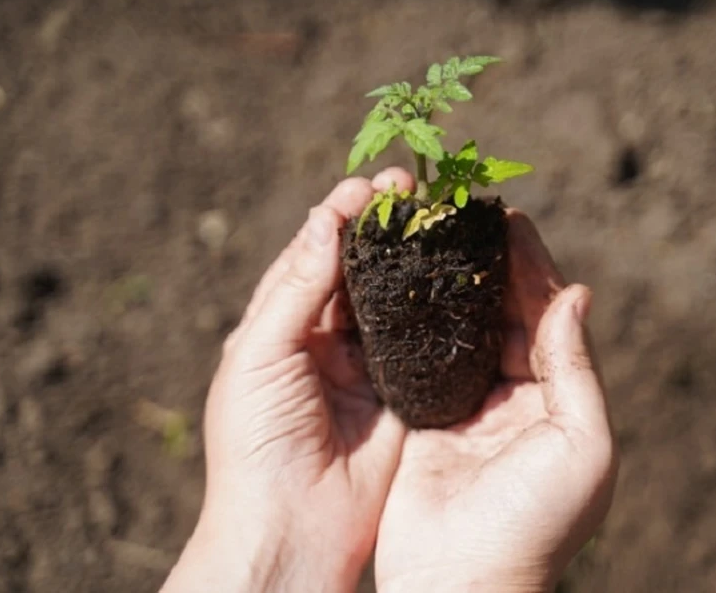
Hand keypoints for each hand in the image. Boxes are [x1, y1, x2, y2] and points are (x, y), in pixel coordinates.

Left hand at [161, 169, 414, 592]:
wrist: (289, 530)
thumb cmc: (254, 445)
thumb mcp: (261, 356)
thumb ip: (294, 289)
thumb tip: (325, 219)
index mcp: (281, 326)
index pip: (314, 255)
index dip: (343, 217)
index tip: (375, 184)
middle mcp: (326, 340)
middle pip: (360, 270)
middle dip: (386, 229)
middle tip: (417, 189)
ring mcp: (367, 366)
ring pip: (395, 301)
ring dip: (415, 261)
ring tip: (443, 220)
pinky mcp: (403, 394)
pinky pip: (424, 344)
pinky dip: (440, 311)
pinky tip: (460, 279)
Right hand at [375, 210, 618, 592]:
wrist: (462, 584)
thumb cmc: (535, 524)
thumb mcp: (582, 446)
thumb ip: (575, 368)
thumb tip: (577, 293)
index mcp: (558, 400)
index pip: (546, 317)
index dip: (531, 267)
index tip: (511, 217)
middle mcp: (513, 397)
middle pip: (501, 314)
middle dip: (487, 264)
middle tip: (466, 212)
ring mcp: (465, 406)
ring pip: (460, 330)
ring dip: (449, 284)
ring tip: (433, 234)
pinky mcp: (422, 419)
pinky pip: (419, 358)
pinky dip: (413, 320)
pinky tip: (401, 283)